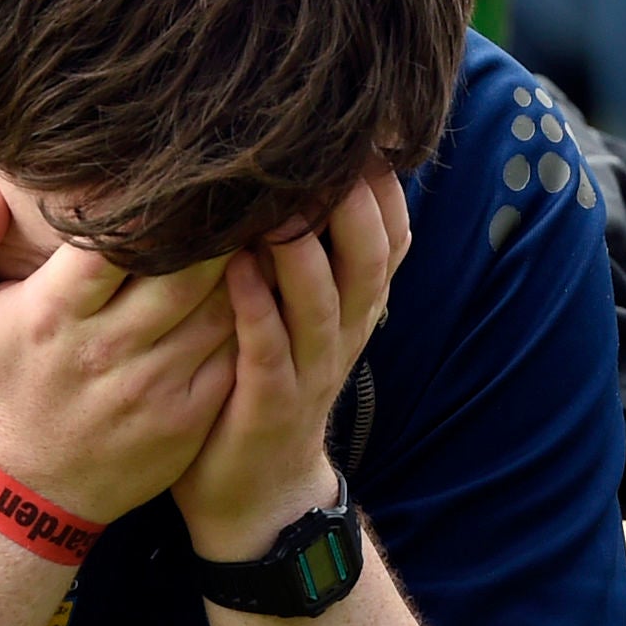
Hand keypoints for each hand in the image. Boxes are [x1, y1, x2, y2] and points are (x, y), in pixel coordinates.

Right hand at [0, 188, 238, 522]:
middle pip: (187, 271)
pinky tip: (258, 287)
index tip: (177, 175)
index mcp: (53, 312)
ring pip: (222, 308)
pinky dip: (252, 317)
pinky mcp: (188, 415)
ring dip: (244, 268)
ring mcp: (153, 386)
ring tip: (257, 228)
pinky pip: (236, 353)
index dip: (152, 206)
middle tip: (234, 191)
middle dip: (217, 229)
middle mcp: (106, 349)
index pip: (115, 243)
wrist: (31, 482)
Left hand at [174, 171, 410, 560]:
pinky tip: (235, 269)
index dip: (384, 186)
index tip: (365, 127)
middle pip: (369, 260)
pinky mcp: (268, 407)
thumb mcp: (301, 319)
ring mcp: (310, 373)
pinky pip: (266, 352)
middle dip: (356, 204)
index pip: (390, 237)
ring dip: (305, 250)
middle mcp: (343, 335)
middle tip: (335, 148)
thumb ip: (310, 256)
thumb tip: (304, 170)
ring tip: (282, 202)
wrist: (256, 498)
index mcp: (354, 309)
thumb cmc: (266, 385)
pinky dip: (256, 308)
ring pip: (322, 303)